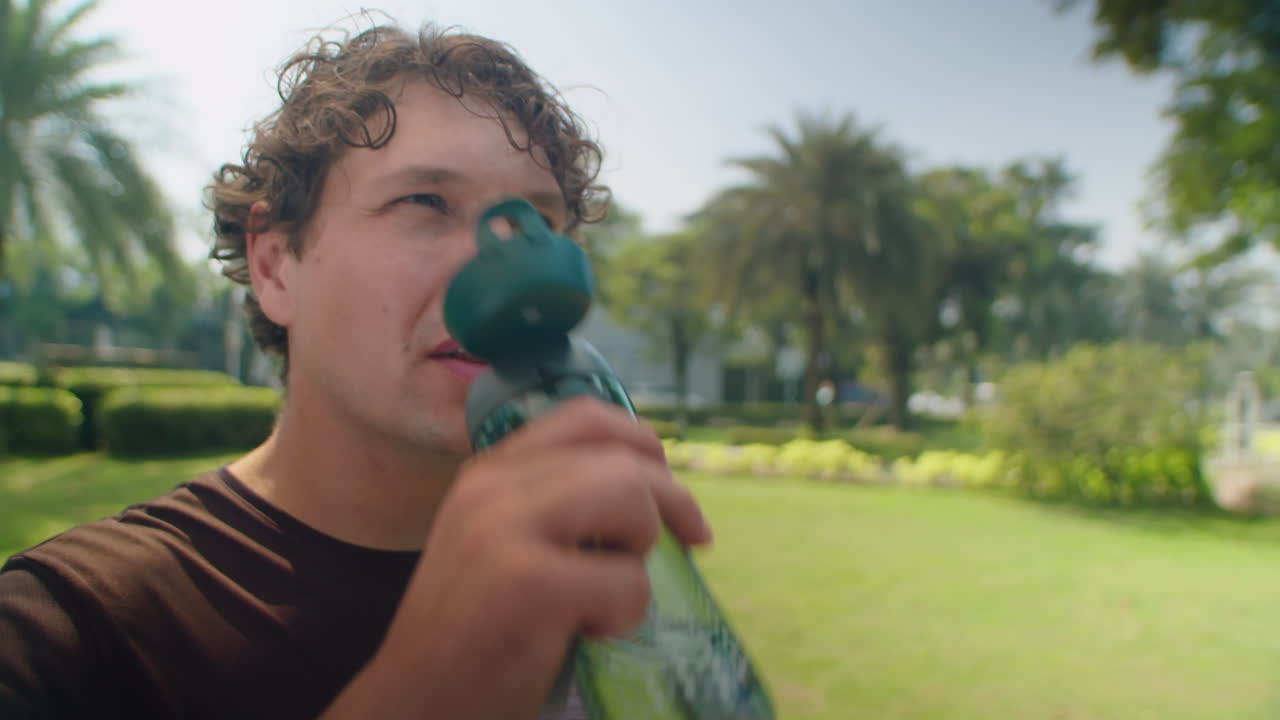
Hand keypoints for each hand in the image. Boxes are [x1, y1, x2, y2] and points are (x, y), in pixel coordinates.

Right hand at [319, 396, 712, 718]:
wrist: (415, 700)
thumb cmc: (472, 630)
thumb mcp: (498, 542)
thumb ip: (552, 503)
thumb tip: (654, 488)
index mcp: (488, 472)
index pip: (586, 418)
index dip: (643, 446)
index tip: (668, 490)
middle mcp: (491, 488)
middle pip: (621, 459)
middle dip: (672, 502)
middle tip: (686, 544)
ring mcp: (504, 532)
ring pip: (631, 500)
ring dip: (643, 554)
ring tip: (612, 593)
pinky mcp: (527, 586)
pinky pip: (627, 581)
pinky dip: (628, 613)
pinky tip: (592, 633)